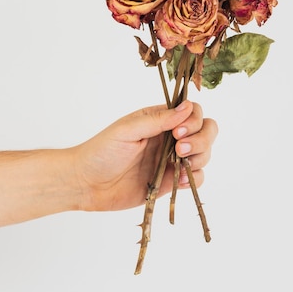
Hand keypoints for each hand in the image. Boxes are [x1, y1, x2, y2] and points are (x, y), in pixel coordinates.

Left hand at [73, 100, 216, 211]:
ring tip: (179, 166)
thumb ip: (158, 120)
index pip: (192, 111)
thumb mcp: (128, 130)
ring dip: (200, 157)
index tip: (178, 132)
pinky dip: (195, 178)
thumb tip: (187, 108)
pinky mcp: (170, 181)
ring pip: (204, 153)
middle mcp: (170, 137)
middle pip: (206, 130)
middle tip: (180, 149)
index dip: (193, 120)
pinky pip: (196, 178)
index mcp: (160, 119)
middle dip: (201, 139)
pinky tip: (179, 180)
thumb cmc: (101, 151)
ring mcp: (172, 160)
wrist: (87, 183)